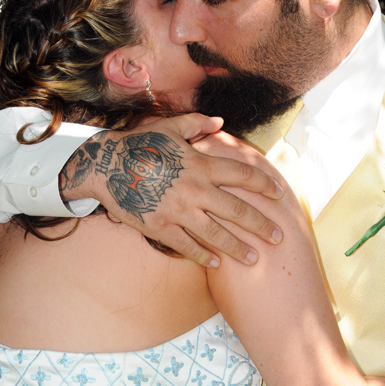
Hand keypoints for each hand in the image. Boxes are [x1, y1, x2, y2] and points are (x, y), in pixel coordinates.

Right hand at [59, 114, 283, 266]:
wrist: (105, 165)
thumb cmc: (139, 143)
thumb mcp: (169, 127)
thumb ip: (197, 123)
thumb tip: (219, 122)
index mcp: (200, 164)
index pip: (242, 175)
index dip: (264, 184)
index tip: (279, 193)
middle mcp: (194, 190)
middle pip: (237, 210)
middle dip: (261, 225)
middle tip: (278, 236)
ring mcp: (178, 211)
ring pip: (216, 234)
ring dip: (238, 248)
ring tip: (254, 259)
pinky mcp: (160, 227)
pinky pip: (187, 245)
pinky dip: (203, 255)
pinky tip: (216, 263)